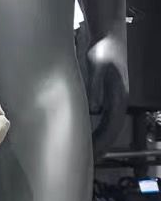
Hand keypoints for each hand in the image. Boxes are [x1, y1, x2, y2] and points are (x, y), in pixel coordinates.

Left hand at [84, 30, 128, 159]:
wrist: (108, 37)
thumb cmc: (105, 51)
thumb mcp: (98, 67)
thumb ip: (94, 87)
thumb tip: (94, 108)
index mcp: (119, 99)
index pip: (110, 129)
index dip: (101, 145)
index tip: (91, 157)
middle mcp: (118, 102)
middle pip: (108, 131)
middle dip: (97, 147)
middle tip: (83, 163)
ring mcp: (113, 99)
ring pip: (105, 126)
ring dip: (95, 139)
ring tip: (81, 153)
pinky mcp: (107, 95)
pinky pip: (100, 117)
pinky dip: (92, 128)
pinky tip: (81, 132)